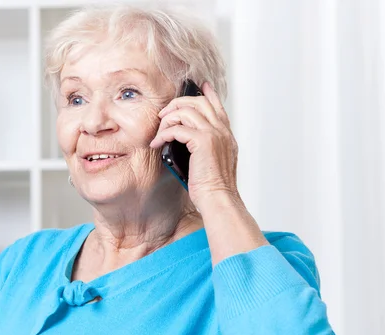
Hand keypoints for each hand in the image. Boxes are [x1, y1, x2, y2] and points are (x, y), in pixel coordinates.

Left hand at [149, 82, 238, 207]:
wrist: (218, 199)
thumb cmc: (212, 187)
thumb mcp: (212, 162)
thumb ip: (205, 146)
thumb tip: (186, 139)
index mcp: (226, 135)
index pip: (217, 106)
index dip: (208, 93)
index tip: (200, 85)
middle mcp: (222, 131)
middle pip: (199, 102)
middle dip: (178, 104)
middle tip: (163, 114)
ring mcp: (214, 134)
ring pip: (187, 111)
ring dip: (168, 119)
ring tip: (159, 131)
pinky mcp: (203, 142)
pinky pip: (177, 128)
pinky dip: (164, 134)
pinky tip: (157, 143)